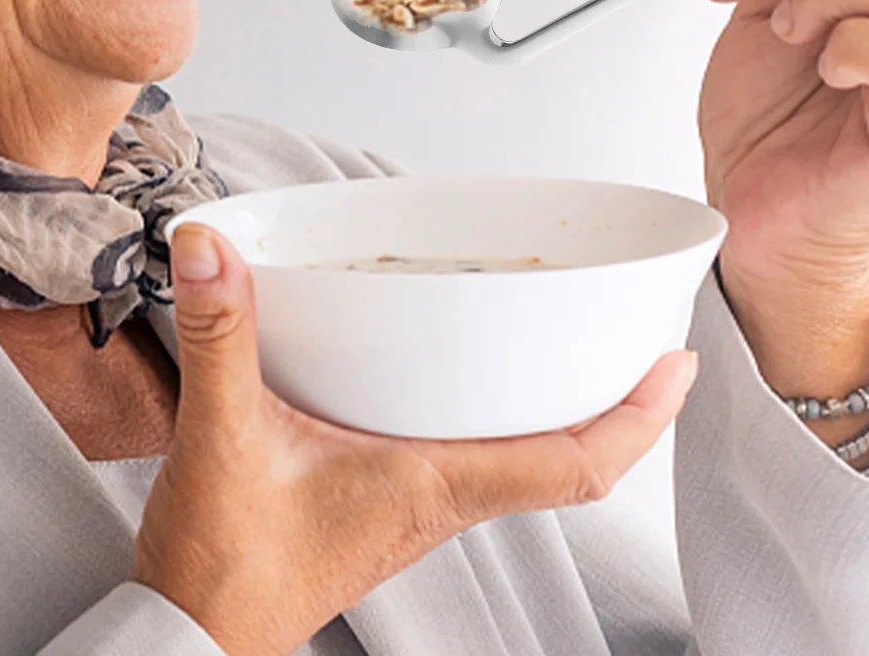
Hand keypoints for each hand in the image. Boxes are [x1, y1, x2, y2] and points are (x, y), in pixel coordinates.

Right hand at [132, 223, 698, 655]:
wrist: (190, 636)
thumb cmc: (225, 570)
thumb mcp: (226, 438)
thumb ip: (223, 338)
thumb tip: (215, 251)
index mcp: (435, 485)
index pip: (572, 464)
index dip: (637, 416)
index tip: (678, 363)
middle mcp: (442, 494)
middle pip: (564, 453)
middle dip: (616, 398)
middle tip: (644, 332)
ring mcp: (418, 499)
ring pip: (520, 450)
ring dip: (557, 401)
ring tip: (575, 335)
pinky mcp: (385, 493)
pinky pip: (470, 447)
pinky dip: (494, 406)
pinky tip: (463, 365)